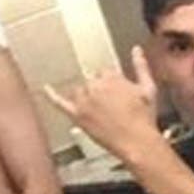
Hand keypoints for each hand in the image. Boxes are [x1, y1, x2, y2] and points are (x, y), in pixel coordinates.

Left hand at [42, 46, 162, 165]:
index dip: (113, 85)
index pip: (106, 73)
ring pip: (79, 91)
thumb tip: (136, 50)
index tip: (119, 96)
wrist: (137, 143)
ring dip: (87, 98)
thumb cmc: (144, 119)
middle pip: (92, 82)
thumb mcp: (148, 88)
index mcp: (111, 77)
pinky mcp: (77, 116)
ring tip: (101, 112)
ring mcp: (84, 101)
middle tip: (113, 107)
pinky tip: (45, 89)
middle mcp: (95, 86)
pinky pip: (60, 103)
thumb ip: (141, 66)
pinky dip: (51, 95)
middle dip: (101, 92)